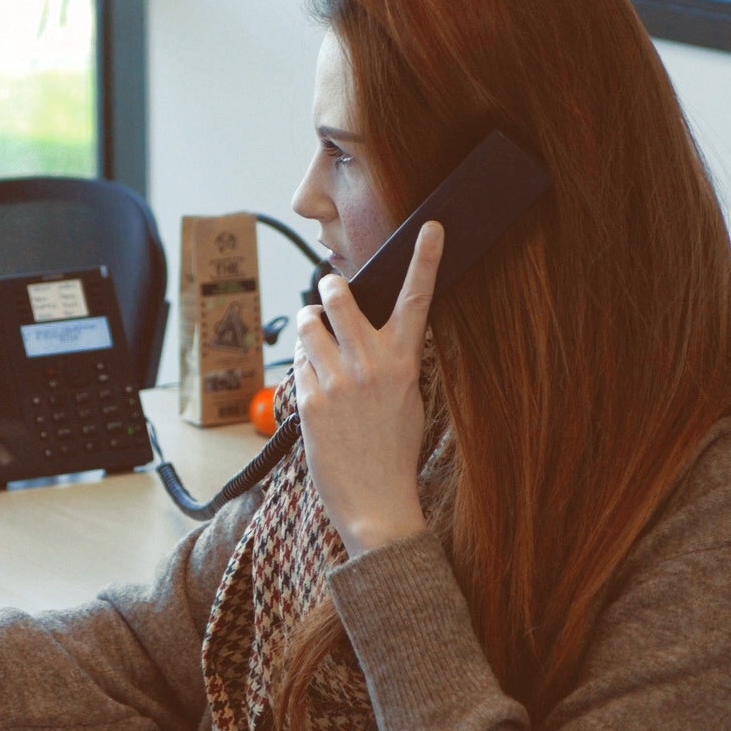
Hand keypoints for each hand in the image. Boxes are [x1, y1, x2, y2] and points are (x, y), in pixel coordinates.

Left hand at [293, 220, 442, 556]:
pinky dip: (304, 369)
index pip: (417, 299)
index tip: (431, 228)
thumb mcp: (409, 401)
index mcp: (404, 363)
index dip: (426, 259)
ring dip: (310, 327)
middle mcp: (370, 366)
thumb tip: (374, 333)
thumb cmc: (395, 451)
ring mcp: (336, 382)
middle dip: (329, 287)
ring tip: (317, 343)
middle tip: (328, 287)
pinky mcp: (309, 401)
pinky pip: (298, 365)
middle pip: (340, 298)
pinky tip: (316, 390)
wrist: (376, 502)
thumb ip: (393, 362)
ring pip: (310, 326)